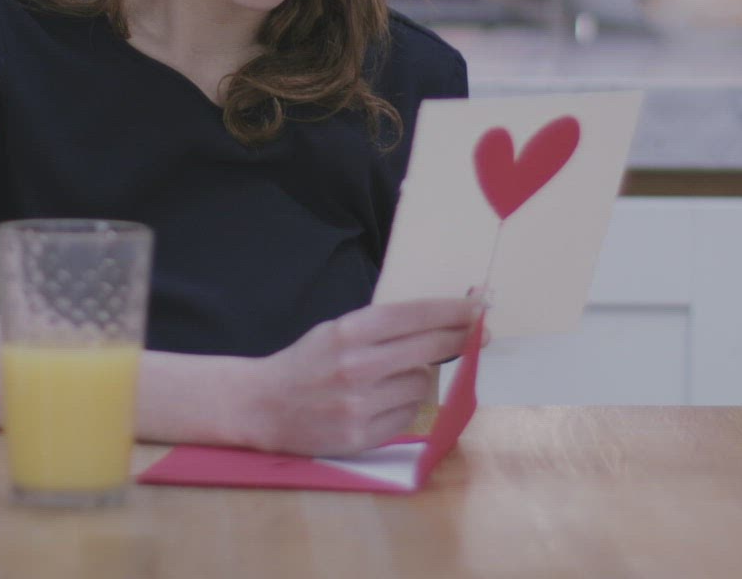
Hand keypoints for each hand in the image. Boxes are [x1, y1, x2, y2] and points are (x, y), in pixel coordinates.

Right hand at [242, 297, 481, 456]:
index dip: (450, 310)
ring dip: (416, 380)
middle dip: (459, 339)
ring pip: (421, 385)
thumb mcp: (335, 332)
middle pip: (428, 348)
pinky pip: (407, 417)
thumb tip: (439, 323)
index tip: (477, 305)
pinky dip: (402, 409)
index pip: (412, 315)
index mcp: (348, 333)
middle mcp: (356, 367)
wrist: (262, 406)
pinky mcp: (360, 436)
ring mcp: (359, 405)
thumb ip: (380, 329)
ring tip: (387, 381)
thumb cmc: (306, 364)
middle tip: (479, 334)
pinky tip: (378, 405)